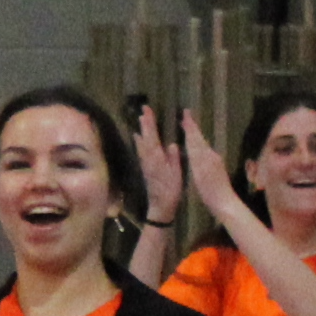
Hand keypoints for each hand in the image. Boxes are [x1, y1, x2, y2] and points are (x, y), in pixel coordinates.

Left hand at [131, 102, 191, 222]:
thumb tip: (171, 144)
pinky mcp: (145, 167)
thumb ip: (173, 157)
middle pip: (144, 137)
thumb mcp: (176, 173)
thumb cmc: (171, 189)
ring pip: (141, 143)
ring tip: (140, 119)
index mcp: (156, 157)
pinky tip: (138, 138)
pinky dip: (140, 141)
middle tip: (142, 110)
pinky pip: (141, 150)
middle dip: (144, 123)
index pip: (152, 136)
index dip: (149, 122)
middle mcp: (148, 158)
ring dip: (141, 130)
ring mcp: (145, 163)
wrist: (160, 205)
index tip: (147, 110)